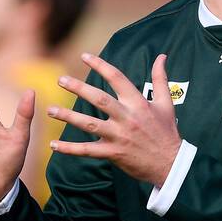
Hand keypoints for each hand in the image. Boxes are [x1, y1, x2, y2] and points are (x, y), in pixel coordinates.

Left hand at [49, 52, 180, 186]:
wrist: (171, 164)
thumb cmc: (167, 132)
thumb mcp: (166, 103)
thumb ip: (161, 79)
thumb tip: (161, 57)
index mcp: (138, 103)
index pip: (117, 78)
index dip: (100, 65)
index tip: (84, 56)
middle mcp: (127, 117)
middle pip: (99, 99)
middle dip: (78, 88)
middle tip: (60, 80)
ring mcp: (119, 136)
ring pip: (89, 124)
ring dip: (68, 117)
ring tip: (50, 110)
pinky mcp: (113, 153)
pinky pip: (88, 150)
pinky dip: (70, 149)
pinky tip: (54, 145)